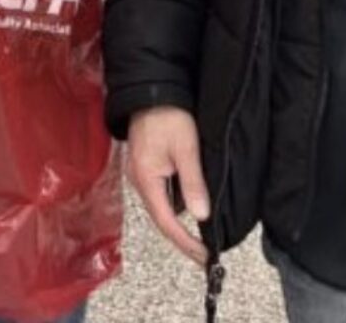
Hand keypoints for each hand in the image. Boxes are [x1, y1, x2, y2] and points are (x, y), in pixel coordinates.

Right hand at [125, 106, 211, 264]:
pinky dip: (176, 204)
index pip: (167, 222)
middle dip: (182, 238)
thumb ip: (193, 183)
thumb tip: (201, 216)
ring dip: (179, 222)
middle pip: (162, 218)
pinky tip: (191, 205)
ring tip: (201, 235)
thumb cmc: (168, 116)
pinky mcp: (147, 166)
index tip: (204, 256)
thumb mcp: (186, 149)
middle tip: (205, 252)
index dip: (186, 242)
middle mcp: (140, 181)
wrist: (151, 90)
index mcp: (147, 180)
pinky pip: (161, 193)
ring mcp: (142, 174)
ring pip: (162, 207)